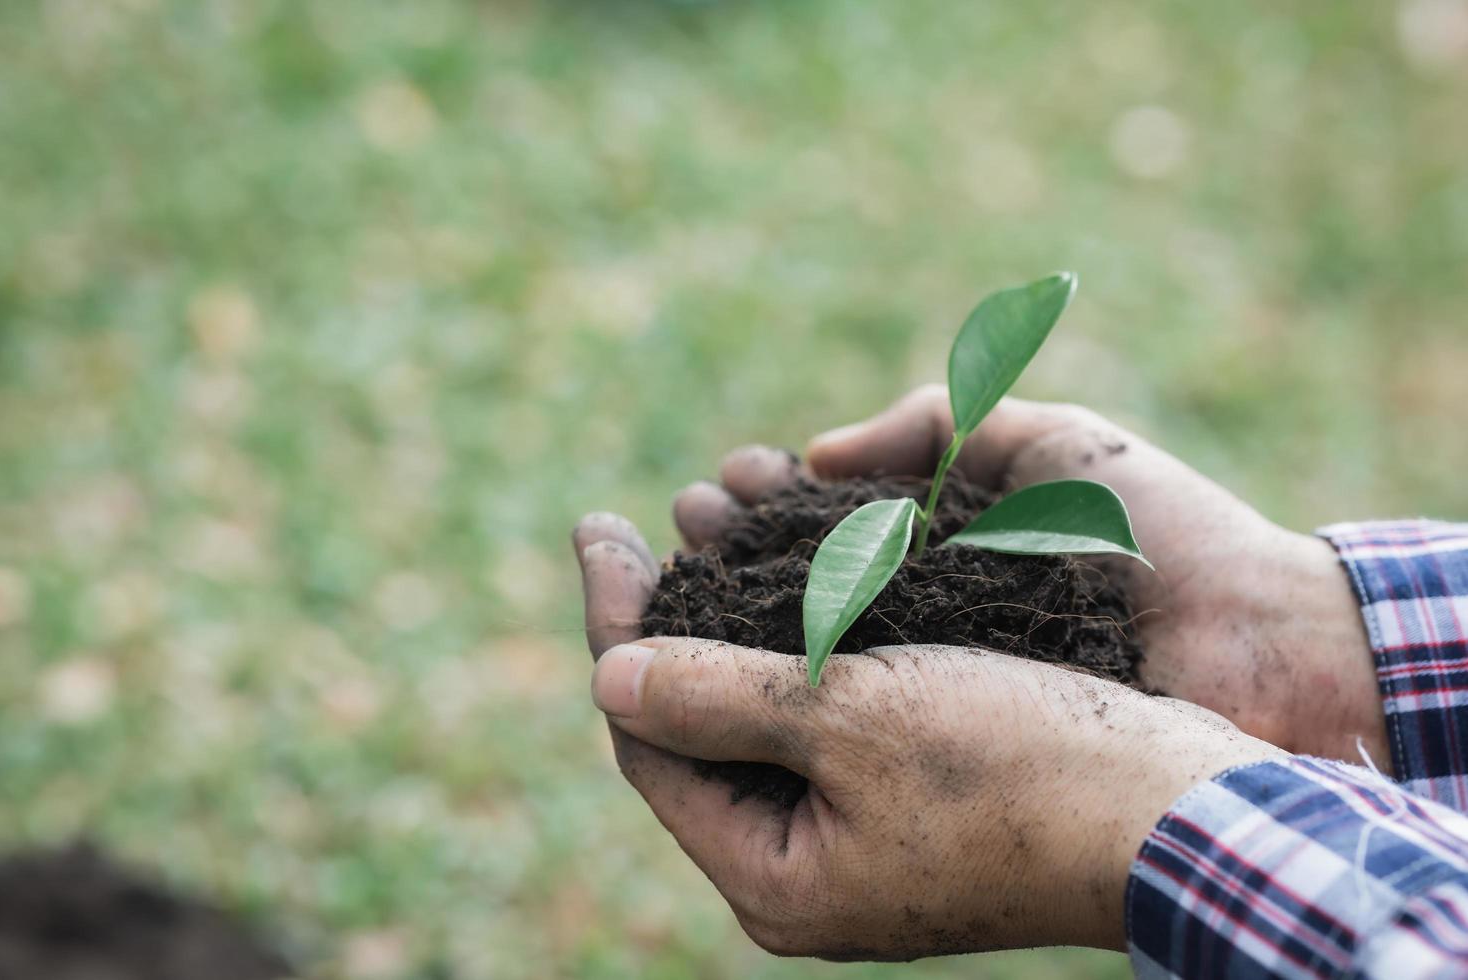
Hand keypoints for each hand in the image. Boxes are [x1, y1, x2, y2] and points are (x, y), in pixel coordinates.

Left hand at [574, 512, 1280, 956]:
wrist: (1180, 811)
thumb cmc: (1019, 764)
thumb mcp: (852, 717)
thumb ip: (716, 696)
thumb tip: (606, 675)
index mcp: (772, 876)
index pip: (649, 740)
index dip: (615, 626)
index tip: (599, 526)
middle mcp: (806, 873)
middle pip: (697, 734)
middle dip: (667, 622)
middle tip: (641, 525)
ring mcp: (861, 843)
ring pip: (763, 719)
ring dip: (731, 623)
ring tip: (708, 531)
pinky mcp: (911, 808)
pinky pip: (825, 719)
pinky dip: (801, 646)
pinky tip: (793, 579)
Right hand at [673, 388, 1387, 769]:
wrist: (1254, 640)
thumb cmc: (1163, 531)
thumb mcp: (1047, 441)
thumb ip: (936, 423)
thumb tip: (819, 452)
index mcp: (945, 536)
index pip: (828, 515)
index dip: (768, 496)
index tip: (727, 480)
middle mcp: (923, 607)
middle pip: (798, 575)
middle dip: (732, 543)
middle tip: (688, 519)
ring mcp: (932, 675)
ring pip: (806, 639)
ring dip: (736, 604)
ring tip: (690, 561)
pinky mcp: (947, 734)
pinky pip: (849, 701)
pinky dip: (786, 673)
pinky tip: (733, 646)